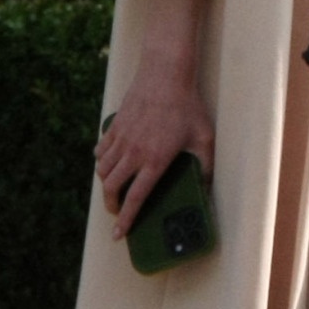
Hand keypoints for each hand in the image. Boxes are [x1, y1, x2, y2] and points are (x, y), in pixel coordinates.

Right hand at [96, 65, 214, 238]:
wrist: (166, 74)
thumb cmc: (188, 106)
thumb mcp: (205, 137)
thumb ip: (206, 165)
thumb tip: (208, 187)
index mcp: (155, 160)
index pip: (135, 198)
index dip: (126, 220)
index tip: (119, 235)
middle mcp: (134, 153)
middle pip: (112, 188)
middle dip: (111, 205)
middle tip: (116, 211)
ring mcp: (121, 139)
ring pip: (103, 170)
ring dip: (105, 184)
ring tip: (114, 189)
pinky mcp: (115, 125)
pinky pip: (100, 150)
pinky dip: (101, 160)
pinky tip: (107, 162)